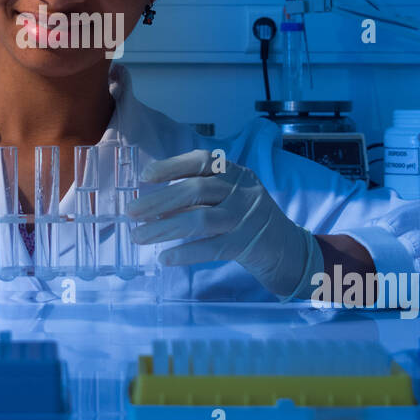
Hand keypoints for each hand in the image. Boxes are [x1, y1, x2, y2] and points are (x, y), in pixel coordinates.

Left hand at [126, 149, 321, 297]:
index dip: (172, 166)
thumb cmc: (247, 219)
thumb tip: (152, 202)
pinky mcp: (248, 244)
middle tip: (131, 212)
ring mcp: (247, 217)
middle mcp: (243, 190)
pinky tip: (165, 258)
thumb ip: (200, 194)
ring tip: (139, 236)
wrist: (288, 248)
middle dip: (159, 201)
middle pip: (196, 190)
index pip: (203, 161)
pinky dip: (186, 252)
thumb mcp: (230, 195)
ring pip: (200, 219)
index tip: (145, 176)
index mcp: (236, 172)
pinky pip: (212, 248)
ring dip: (165, 228)